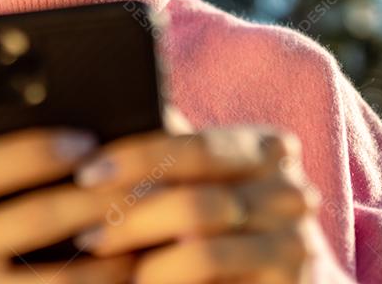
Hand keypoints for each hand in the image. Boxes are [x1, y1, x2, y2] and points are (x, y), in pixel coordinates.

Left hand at [69, 108, 322, 283]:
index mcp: (267, 150)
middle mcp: (291, 192)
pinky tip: (138, 283)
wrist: (276, 280)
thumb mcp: (203, 181)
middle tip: (85, 233)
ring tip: (104, 265)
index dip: (137, 158)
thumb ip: (171, 153)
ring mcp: (296, 244)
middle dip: (132, 219)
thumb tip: (105, 115)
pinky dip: (168, 282)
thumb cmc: (223, 222)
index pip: (195, 147)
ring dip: (147, 264)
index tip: (86, 173)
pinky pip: (213, 282)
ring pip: (203, 252)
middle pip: (196, 202)